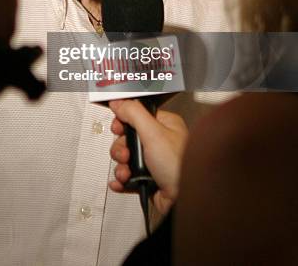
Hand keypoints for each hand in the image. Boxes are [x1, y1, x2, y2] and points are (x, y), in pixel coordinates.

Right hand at [109, 99, 187, 214]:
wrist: (184, 200)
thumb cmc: (179, 165)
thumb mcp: (153, 133)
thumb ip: (133, 114)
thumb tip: (118, 102)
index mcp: (165, 125)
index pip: (137, 116)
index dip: (124, 122)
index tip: (118, 128)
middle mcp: (160, 143)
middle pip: (128, 139)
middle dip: (121, 148)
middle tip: (125, 154)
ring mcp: (154, 162)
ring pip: (127, 159)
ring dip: (121, 167)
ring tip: (126, 173)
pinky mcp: (149, 180)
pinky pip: (129, 177)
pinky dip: (122, 180)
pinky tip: (122, 182)